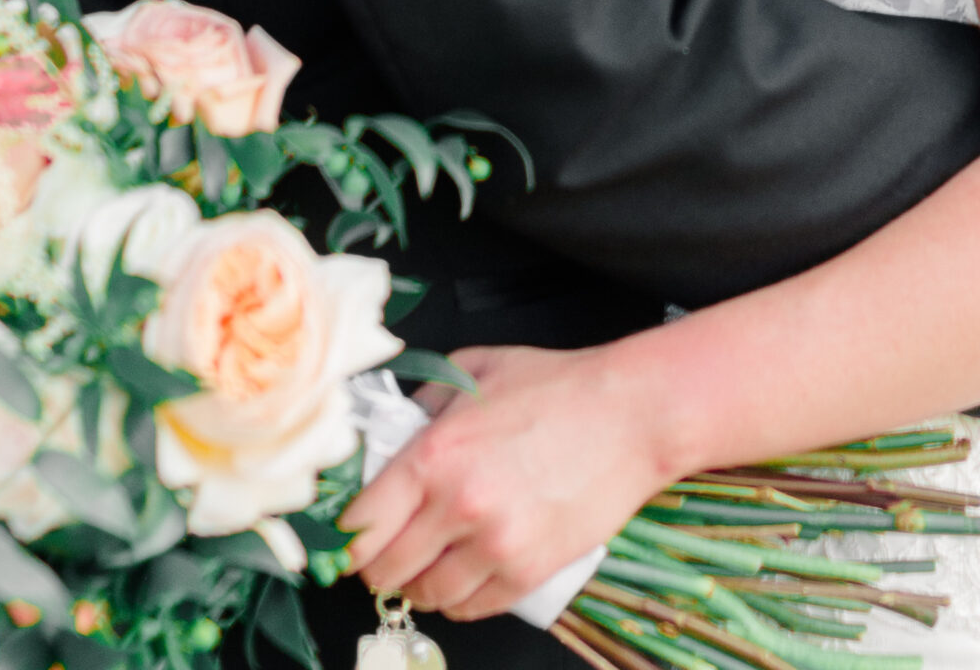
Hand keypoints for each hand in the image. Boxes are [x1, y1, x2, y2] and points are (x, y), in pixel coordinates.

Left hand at [339, 340, 676, 621]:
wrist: (632, 414)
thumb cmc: (559, 387)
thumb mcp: (477, 369)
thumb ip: (426, 401)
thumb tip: (391, 432)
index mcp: (434, 454)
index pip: (359, 526)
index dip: (347, 537)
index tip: (350, 538)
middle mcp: (457, 505)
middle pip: (383, 571)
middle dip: (377, 565)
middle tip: (387, 552)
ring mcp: (495, 545)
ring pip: (425, 596)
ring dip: (418, 585)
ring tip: (428, 563)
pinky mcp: (528, 571)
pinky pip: (470, 609)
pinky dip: (458, 599)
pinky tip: (463, 574)